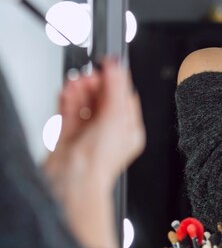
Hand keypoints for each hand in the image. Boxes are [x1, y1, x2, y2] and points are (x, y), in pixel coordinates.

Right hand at [44, 59, 144, 194]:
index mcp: (128, 130)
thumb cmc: (100, 161)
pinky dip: (68, 99)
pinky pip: (68, 111)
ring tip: (76, 80)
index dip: (116, 82)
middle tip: (89, 75)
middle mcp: (109, 132)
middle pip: (103, 99)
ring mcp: (87, 133)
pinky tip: (67, 91)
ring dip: (80, 89)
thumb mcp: (117, 116)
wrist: (72, 181)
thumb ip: (116, 88)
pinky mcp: (68, 135)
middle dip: (95, 84)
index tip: (108, 68)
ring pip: (84, 103)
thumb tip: (117, 66)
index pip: (124, 98)